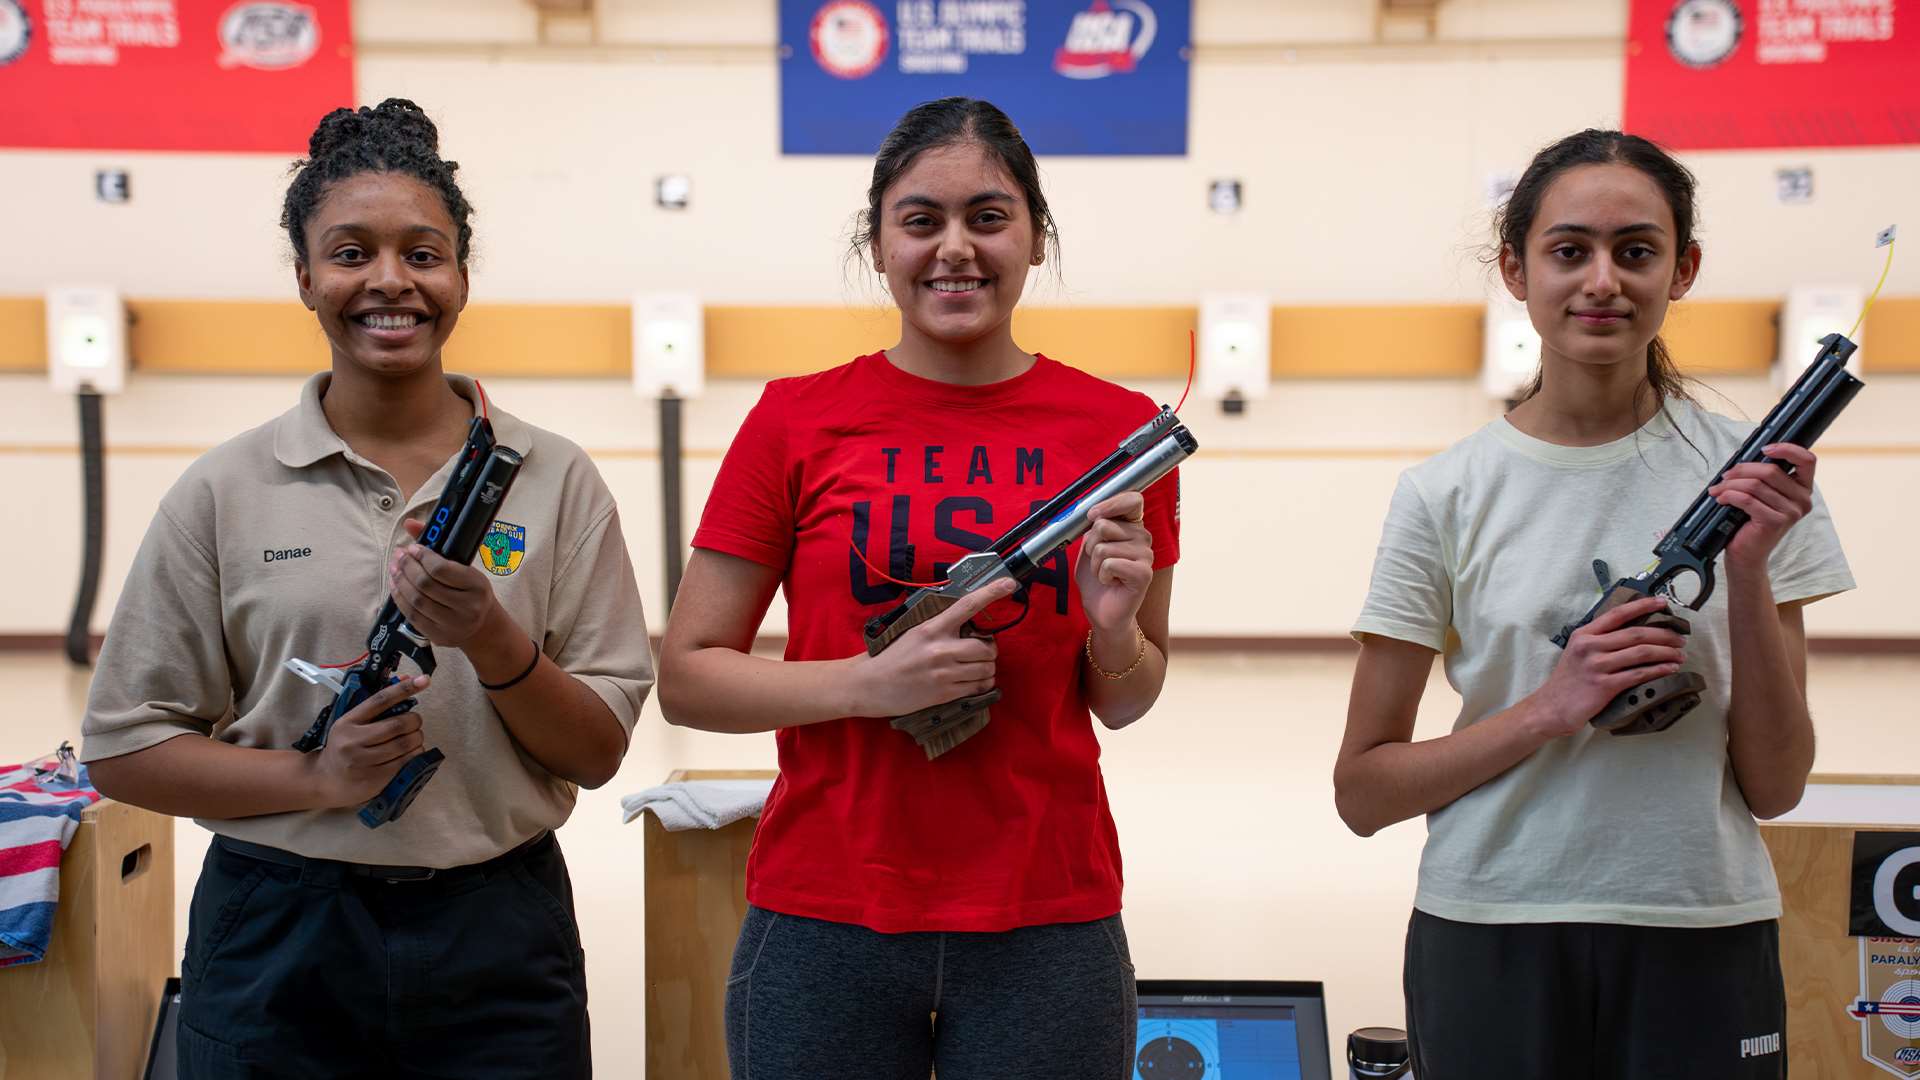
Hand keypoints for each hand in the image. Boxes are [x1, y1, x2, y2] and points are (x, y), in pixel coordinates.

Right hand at [311, 674, 428, 806]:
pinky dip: (415, 754)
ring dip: (417, 738)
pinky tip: (411, 752)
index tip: (423, 680)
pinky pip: (406, 762)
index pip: (380, 700)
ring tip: (413, 738)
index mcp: (348, 722)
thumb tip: (406, 680)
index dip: (404, 689)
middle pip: (398, 724)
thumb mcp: (351, 723)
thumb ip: (376, 706)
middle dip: (415, 721)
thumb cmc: (344, 747)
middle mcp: (354, 741)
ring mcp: (364, 761)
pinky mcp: (375, 778)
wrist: (326, 779)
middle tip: (414, 722)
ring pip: (405, 744)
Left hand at [390, 517, 502, 647]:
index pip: (441, 569)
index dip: (422, 556)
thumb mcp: (465, 567)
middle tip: (399, 556)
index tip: (413, 548)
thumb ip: (438, 544)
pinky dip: (399, 598)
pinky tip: (396, 586)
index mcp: (477, 585)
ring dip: (400, 582)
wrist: (483, 625)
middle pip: (425, 584)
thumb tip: (409, 523)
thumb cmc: (472, 591)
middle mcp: (468, 607)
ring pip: (416, 600)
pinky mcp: (439, 636)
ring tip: (394, 568)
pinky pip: (412, 615)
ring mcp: (453, 624)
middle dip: (407, 567)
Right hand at [852, 579, 1016, 717]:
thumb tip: (967, 623)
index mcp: (932, 628)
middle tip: (981, 652)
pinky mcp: (945, 693)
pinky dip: (981, 684)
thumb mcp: (915, 633)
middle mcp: (940, 649)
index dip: (991, 592)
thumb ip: (940, 627)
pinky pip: (978, 687)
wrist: (871, 685)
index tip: (1008, 584)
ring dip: (987, 669)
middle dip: (990, 650)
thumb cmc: (893, 658)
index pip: (967, 605)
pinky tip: (972, 682)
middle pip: (986, 647)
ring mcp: (944, 673)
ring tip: (975, 668)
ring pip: (986, 668)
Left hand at [1074, 492, 1153, 634]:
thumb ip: (1092, 527)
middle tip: (1099, 561)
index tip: (1091, 515)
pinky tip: (1111, 582)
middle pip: (1104, 525)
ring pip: (1103, 547)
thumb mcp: (1088, 547)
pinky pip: (1109, 564)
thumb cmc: (1096, 579)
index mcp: (1132, 526)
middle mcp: (1143, 537)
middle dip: (1090, 545)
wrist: (1102, 611)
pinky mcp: (1144, 573)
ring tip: (1105, 574)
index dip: (1110, 503)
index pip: (1132, 500)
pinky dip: (1101, 575)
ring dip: (1095, 564)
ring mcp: (1146, 555)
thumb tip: (1091, 512)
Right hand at [1530, 596, 1685, 736]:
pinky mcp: (1604, 685)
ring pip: (1641, 653)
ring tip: (1679, 655)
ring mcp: (1597, 666)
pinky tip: (1669, 669)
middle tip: (1680, 638)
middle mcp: (1590, 646)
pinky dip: (1658, 670)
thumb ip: (1599, 641)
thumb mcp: (1577, 652)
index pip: (1617, 614)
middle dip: (1663, 634)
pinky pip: (1638, 674)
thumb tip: (1632, 634)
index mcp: (1584, 634)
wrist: (1551, 708)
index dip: (1642, 606)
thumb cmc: (1568, 682)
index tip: (1662, 603)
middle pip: (1635, 633)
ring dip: (1666, 652)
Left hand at [1712, 443, 1815, 569]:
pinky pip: (1747, 500)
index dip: (1787, 449)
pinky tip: (1721, 499)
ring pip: (1755, 485)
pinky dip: (1729, 496)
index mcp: (1802, 489)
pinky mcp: (1775, 522)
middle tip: (1725, 476)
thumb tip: (1745, 459)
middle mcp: (1802, 500)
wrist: (1747, 554)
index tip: (1764, 448)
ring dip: (1731, 484)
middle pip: (1771, 470)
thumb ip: (1763, 477)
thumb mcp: (1762, 495)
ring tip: (1718, 489)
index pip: (1807, 460)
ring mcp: (1791, 512)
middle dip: (1742, 470)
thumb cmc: (1751, 522)